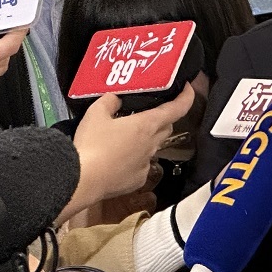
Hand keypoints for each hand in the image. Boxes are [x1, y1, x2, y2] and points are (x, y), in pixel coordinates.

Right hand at [60, 84, 194, 223]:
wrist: (82, 181)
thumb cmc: (91, 146)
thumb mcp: (95, 115)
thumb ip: (109, 102)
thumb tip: (116, 99)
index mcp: (147, 125)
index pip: (177, 109)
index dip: (186, 97)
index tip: (188, 89)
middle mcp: (152, 144)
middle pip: (166, 128)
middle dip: (162, 119)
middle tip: (146, 114)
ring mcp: (146, 164)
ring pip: (153, 148)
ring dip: (145, 141)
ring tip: (124, 138)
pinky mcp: (138, 179)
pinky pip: (141, 166)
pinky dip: (133, 160)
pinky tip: (116, 160)